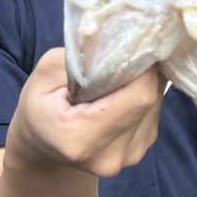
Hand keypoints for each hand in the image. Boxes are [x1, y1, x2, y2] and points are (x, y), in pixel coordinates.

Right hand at [9, 48, 165, 179]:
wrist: (43, 149)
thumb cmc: (40, 109)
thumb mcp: (43, 77)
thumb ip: (79, 58)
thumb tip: (118, 39)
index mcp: (80, 139)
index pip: (139, 95)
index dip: (144, 67)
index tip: (135, 45)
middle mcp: (110, 155)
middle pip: (150, 98)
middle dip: (144, 71)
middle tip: (128, 52)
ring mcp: (129, 156)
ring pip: (155, 104)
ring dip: (145, 83)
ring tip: (120, 75)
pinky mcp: (141, 149)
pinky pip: (153, 112)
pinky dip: (144, 95)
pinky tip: (122, 92)